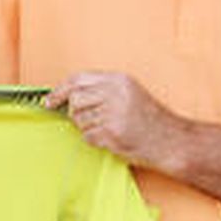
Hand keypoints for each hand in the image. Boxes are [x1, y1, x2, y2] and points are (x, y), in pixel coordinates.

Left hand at [47, 71, 183, 168]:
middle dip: (77, 113)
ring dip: (88, 128)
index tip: (49, 100)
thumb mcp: (129, 93)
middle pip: (74, 100)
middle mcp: (115, 93)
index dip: (60, 90)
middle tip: (92, 120)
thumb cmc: (149, 120)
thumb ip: (101, 91)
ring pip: (79, 120)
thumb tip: (66, 96)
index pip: (78, 79)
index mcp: (118, 80)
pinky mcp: (112, 133)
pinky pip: (88, 137)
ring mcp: (113, 113)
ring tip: (109, 129)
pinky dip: (96, 141)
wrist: (171, 140)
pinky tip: (112, 138)